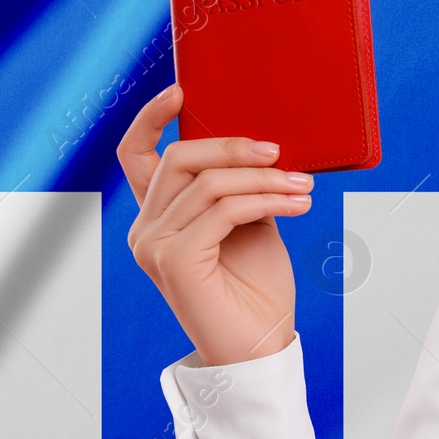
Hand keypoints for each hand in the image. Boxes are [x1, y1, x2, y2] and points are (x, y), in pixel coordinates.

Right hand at [119, 84, 313, 365]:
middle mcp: (145, 230)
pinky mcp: (175, 261)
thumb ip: (239, 188)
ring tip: (303, 187)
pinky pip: (224, 210)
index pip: (135, 156)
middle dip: (235, 147)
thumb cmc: (255, 289)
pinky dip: (266, 200)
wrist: (261, 346)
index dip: (151, 118)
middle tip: (281, 154)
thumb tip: (259, 144)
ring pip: (209, 184)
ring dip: (265, 179)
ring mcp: (154, 247)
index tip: (182, 91)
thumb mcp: (249, 224)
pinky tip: (297, 205)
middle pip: (180, 158)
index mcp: (156, 218)